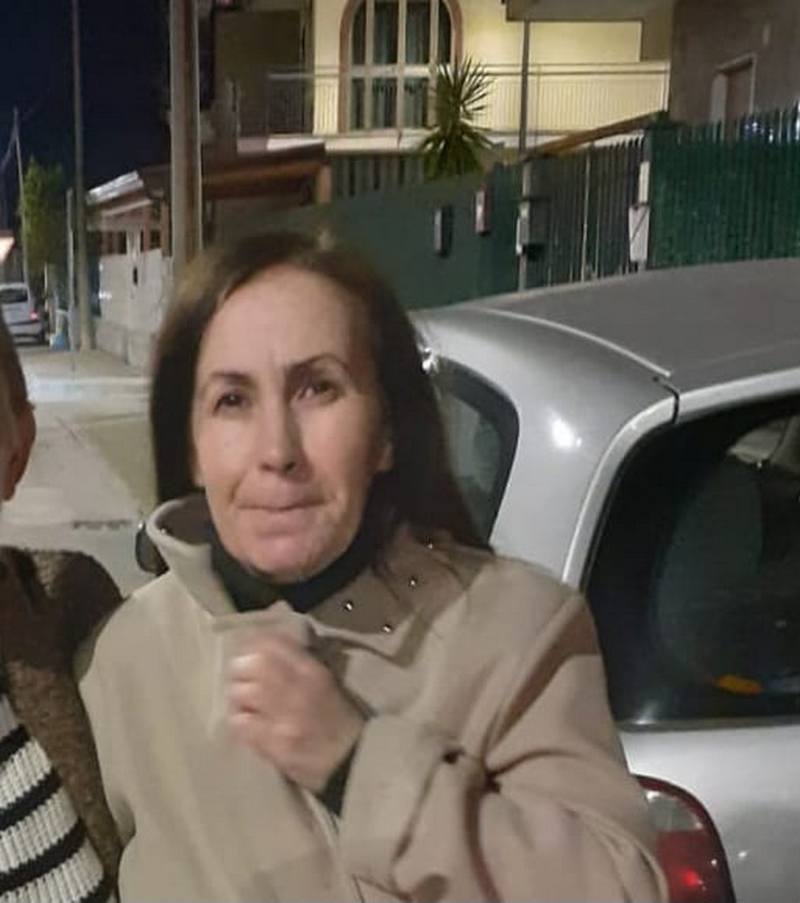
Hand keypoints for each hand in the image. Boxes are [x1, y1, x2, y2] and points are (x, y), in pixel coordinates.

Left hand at [227, 632, 363, 792]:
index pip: (272, 644)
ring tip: (246, 703)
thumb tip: (266, 646)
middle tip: (243, 678)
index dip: (254, 645)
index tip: (251, 651)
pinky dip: (240, 721)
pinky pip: (240, 723)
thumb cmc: (337, 717)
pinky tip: (248, 723)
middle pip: (249, 664)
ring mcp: (282, 718)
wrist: (350, 761)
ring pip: (239, 693)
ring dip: (238, 697)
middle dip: (241, 669)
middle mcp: (295, 689)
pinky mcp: (272, 744)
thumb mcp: (324, 680)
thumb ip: (297, 661)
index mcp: (311, 670)